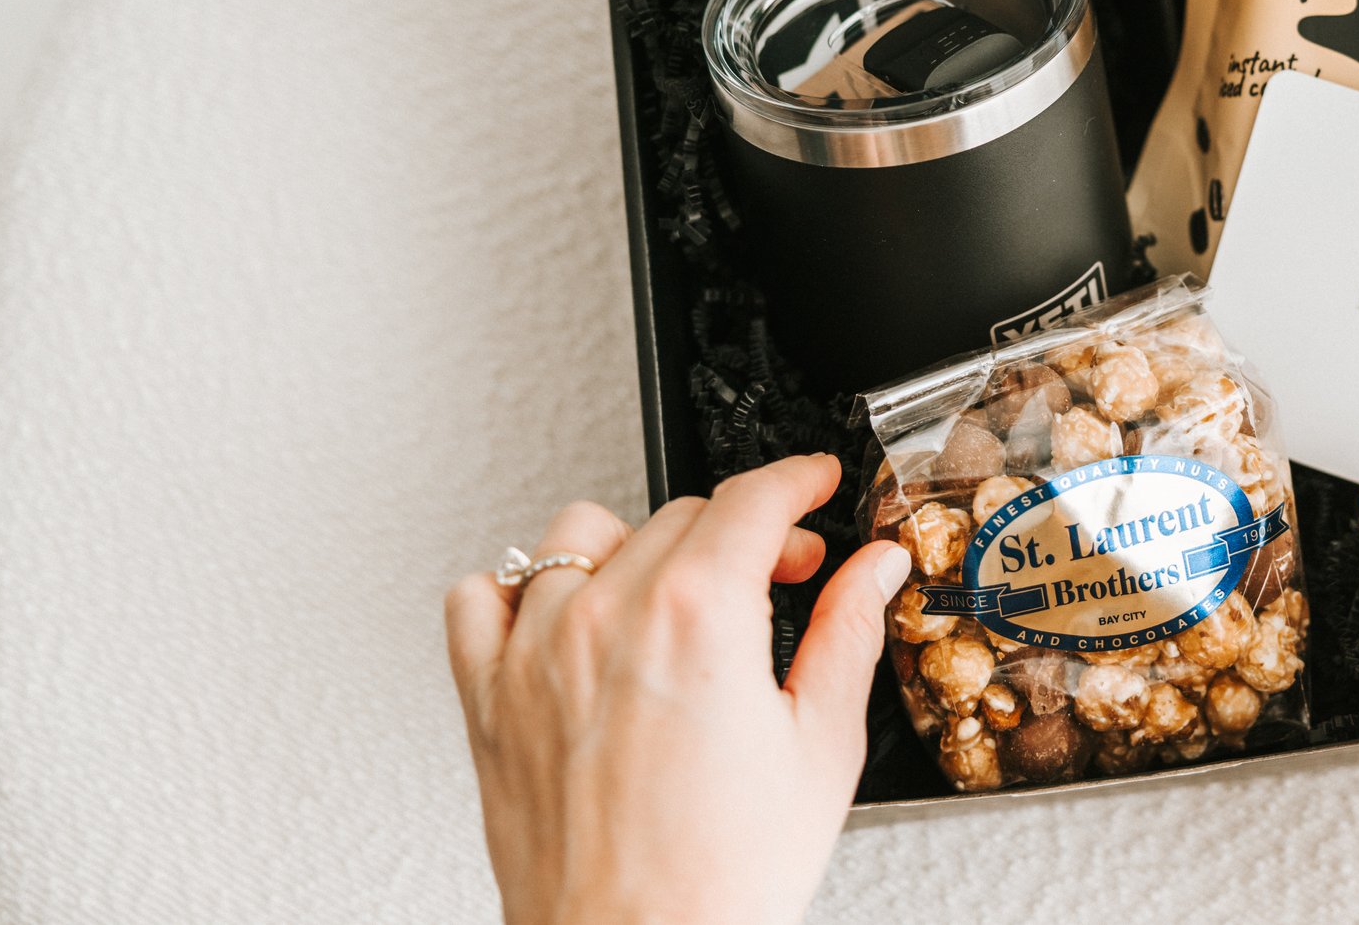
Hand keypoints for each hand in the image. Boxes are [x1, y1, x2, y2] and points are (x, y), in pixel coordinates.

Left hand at [445, 454, 909, 924]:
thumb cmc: (721, 878)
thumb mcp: (821, 746)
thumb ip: (850, 634)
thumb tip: (875, 569)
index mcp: (699, 616)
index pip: (753, 498)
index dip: (798, 481)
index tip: (814, 485)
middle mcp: (609, 616)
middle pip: (680, 514)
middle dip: (743, 530)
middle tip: (782, 575)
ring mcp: (537, 653)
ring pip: (582, 534)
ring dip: (638, 547)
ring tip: (677, 594)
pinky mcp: (488, 698)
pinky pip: (482, 597)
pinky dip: (524, 590)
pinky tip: (571, 617)